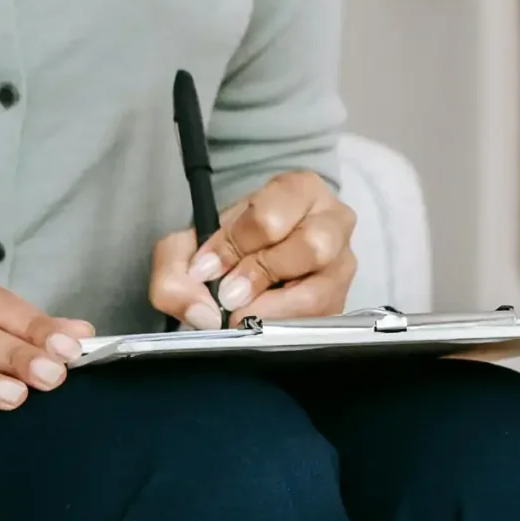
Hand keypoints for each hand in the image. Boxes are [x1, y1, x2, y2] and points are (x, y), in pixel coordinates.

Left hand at [149, 170, 357, 330]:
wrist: (251, 259)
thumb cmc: (231, 243)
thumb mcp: (192, 242)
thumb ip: (176, 266)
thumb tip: (201, 311)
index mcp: (299, 190)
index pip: (271, 216)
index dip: (232, 246)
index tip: (205, 268)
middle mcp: (333, 222)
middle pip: (310, 247)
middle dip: (259, 275)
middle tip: (228, 295)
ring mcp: (343, 264)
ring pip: (319, 292)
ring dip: (272, 310)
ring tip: (243, 314)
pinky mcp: (342, 303)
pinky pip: (320, 323)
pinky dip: (284, 330)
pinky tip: (262, 326)